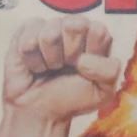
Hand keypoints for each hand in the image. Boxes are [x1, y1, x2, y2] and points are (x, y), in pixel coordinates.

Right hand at [2, 20, 119, 121]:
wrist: (39, 111)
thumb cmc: (70, 99)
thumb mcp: (103, 92)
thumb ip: (109, 71)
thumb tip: (83, 59)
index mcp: (96, 37)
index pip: (98, 30)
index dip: (90, 51)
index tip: (84, 68)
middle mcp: (74, 28)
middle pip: (75, 26)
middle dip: (69, 53)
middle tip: (65, 67)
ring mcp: (49, 27)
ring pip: (50, 35)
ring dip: (49, 59)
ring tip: (49, 68)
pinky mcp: (26, 31)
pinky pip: (29, 40)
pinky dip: (32, 60)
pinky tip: (34, 65)